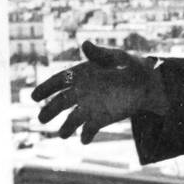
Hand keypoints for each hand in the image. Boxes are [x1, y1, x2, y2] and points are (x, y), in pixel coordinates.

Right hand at [31, 41, 166, 143]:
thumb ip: (100, 54)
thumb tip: (84, 44)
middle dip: (50, 110)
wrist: (149, 86)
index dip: (46, 88)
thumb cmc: (132, 67)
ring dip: (66, 127)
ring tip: (62, 134)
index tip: (34, 97)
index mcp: (81, 74)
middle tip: (41, 119)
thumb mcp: (118, 58)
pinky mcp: (100, 119)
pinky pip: (89, 129)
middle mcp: (81, 91)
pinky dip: (86, 135)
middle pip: (61, 102)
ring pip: (72, 118)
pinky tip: (84, 139)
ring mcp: (89, 107)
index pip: (59, 81)